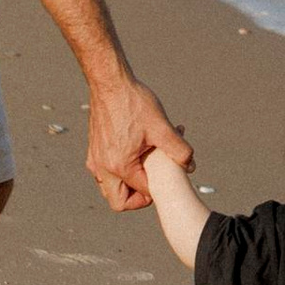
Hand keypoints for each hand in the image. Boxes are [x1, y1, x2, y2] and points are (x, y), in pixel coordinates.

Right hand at [87, 75, 190, 211]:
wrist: (110, 83)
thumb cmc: (133, 102)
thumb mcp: (162, 127)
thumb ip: (180, 150)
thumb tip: (191, 166)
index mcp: (120, 166)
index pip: (142, 193)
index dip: (159, 189)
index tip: (169, 176)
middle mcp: (102, 167)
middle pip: (118, 202)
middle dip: (138, 198)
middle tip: (154, 182)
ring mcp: (95, 160)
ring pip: (109, 189)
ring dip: (127, 185)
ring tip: (146, 167)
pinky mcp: (93, 151)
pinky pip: (104, 174)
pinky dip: (118, 173)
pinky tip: (135, 155)